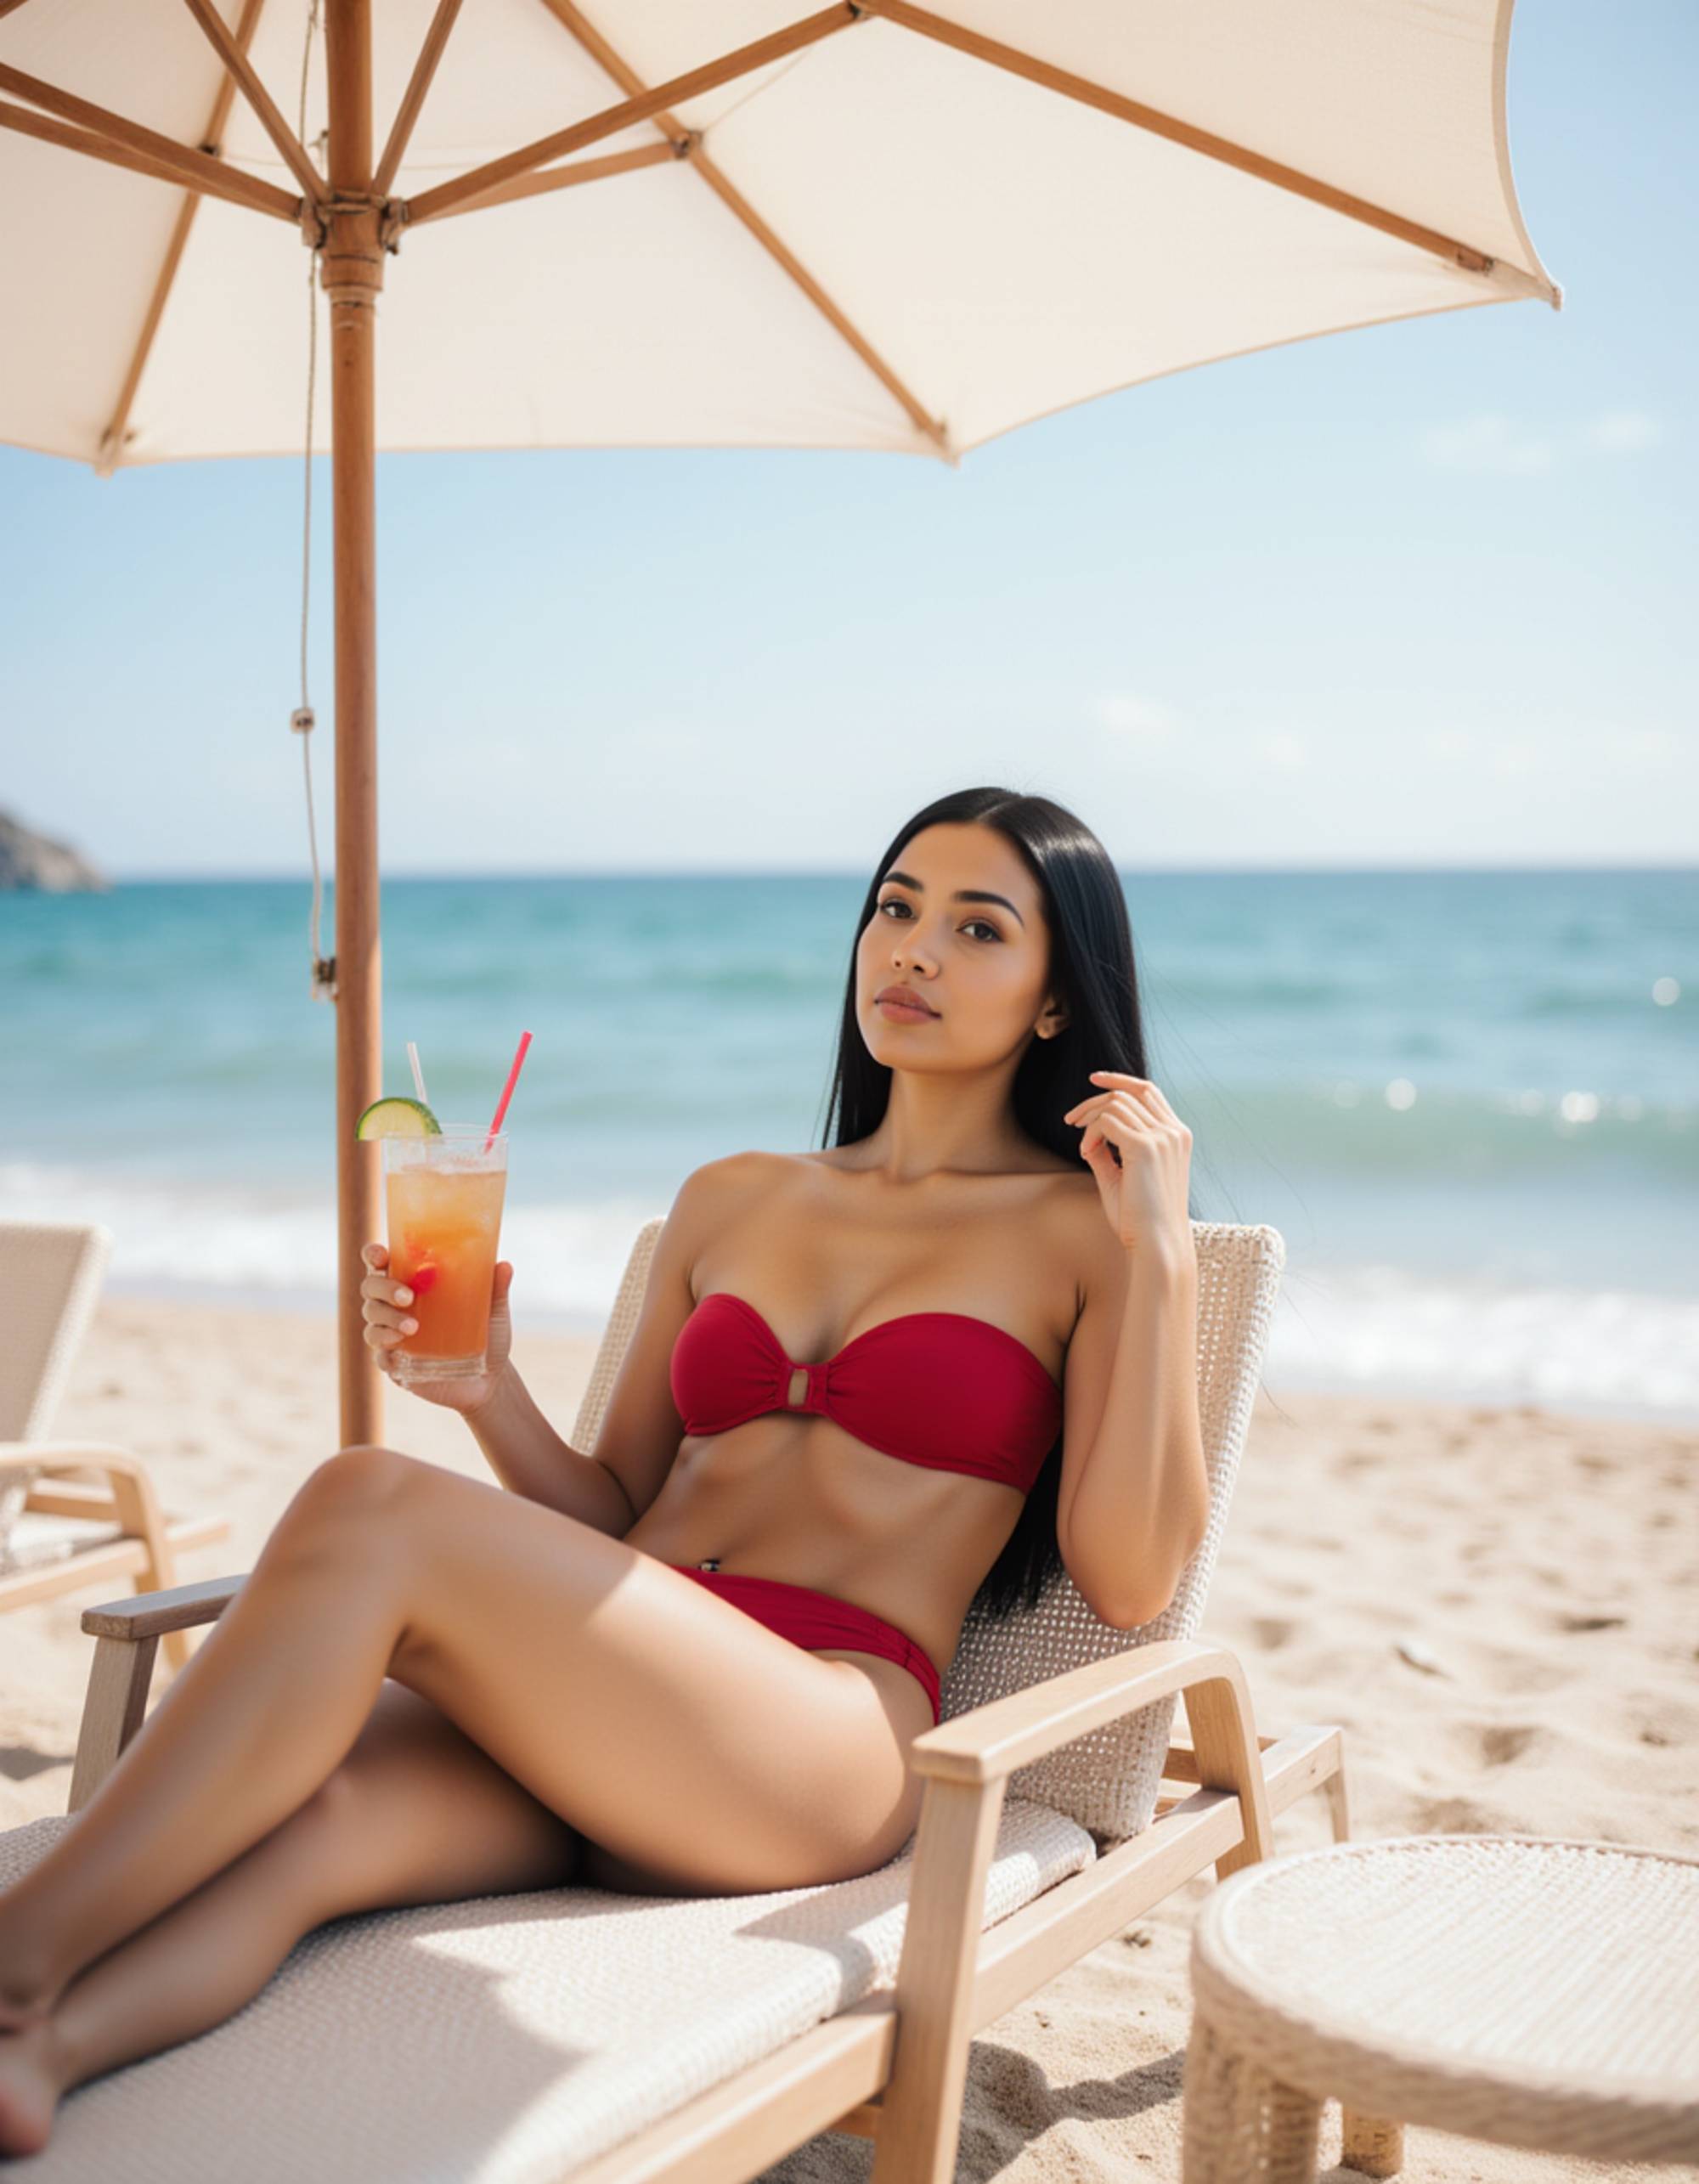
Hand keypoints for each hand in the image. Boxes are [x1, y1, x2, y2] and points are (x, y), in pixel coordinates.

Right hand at [359, 1242, 514, 1413]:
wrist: (489, 1380)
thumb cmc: (488, 1337)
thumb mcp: (494, 1312)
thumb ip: (496, 1289)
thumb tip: (504, 1266)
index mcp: (415, 1283)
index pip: (383, 1263)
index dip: (374, 1255)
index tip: (381, 1254)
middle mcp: (397, 1306)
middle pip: (371, 1287)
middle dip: (384, 1288)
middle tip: (408, 1296)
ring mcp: (392, 1335)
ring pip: (372, 1319)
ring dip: (387, 1319)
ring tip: (413, 1327)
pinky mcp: (394, 1364)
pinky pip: (379, 1354)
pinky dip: (385, 1348)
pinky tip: (399, 1349)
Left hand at [1061, 1071, 1193, 1251]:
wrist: (1156, 1244)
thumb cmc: (1140, 1219)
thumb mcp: (1123, 1177)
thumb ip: (1108, 1152)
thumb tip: (1088, 1135)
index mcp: (1177, 1137)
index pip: (1149, 1092)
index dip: (1120, 1080)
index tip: (1094, 1080)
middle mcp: (1174, 1132)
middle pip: (1130, 1092)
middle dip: (1095, 1099)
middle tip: (1070, 1119)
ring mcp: (1163, 1137)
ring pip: (1116, 1104)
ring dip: (1090, 1120)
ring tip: (1083, 1147)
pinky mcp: (1146, 1146)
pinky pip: (1107, 1121)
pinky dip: (1090, 1134)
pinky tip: (1087, 1154)